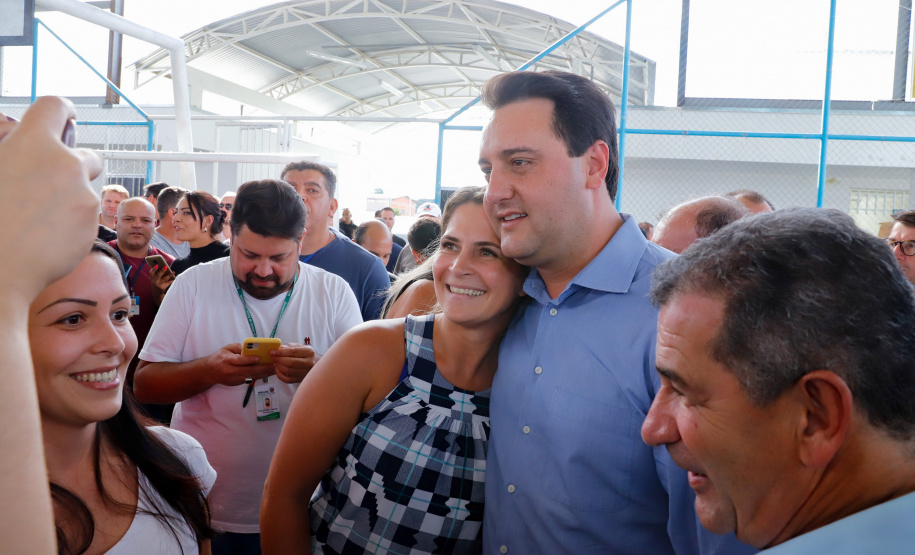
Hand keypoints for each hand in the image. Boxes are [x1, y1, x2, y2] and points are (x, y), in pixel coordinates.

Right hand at [0, 97, 101, 303]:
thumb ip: (11, 156)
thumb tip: (19, 157)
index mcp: (31, 143)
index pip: (55, 107)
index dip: (61, 111)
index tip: (66, 116)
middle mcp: (65, 163)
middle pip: (85, 154)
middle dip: (74, 166)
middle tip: (51, 183)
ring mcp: (83, 193)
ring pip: (86, 189)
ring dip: (72, 197)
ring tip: (41, 218)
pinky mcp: (92, 222)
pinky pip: (86, 216)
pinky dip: (73, 223)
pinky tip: (47, 237)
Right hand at [149, 264, 174, 305]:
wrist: (156, 294)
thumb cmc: (157, 284)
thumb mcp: (155, 280)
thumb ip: (158, 274)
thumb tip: (165, 267)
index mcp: (151, 278)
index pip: (151, 273)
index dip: (153, 269)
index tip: (157, 265)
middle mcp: (154, 282)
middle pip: (158, 275)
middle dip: (162, 271)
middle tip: (166, 267)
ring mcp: (158, 285)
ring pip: (164, 279)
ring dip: (169, 275)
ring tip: (173, 272)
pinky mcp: (162, 288)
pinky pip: (168, 283)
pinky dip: (172, 280)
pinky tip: (174, 278)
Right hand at [208, 343, 274, 386]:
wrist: (209, 372)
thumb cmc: (219, 358)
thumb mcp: (225, 348)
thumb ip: (237, 347)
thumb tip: (249, 348)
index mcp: (226, 360)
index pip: (239, 361)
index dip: (249, 360)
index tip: (259, 358)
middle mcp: (230, 371)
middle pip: (248, 371)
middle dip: (262, 368)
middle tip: (273, 364)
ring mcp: (234, 379)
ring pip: (251, 377)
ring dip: (264, 374)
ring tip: (274, 369)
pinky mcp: (237, 383)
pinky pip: (250, 380)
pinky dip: (259, 376)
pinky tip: (267, 373)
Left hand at [271, 343, 320, 383]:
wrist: (316, 365)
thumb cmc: (306, 355)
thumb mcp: (301, 347)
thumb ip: (290, 346)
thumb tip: (280, 348)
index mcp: (309, 352)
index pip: (292, 352)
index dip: (280, 352)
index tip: (272, 352)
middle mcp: (309, 363)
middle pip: (290, 362)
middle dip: (278, 359)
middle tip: (273, 357)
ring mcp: (305, 373)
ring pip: (288, 371)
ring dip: (278, 366)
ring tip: (276, 363)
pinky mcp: (301, 380)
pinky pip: (287, 379)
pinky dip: (280, 375)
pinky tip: (278, 370)